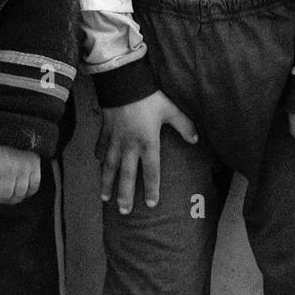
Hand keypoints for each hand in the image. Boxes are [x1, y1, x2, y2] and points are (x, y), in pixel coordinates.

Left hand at [0, 143, 40, 204]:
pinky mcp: (35, 167)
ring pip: (19, 194)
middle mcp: (8, 171)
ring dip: (14, 197)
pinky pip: (34, 187)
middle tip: (0, 193)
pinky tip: (24, 189)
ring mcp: (24, 170)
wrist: (19, 125)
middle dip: (0, 198)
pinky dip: (29, 191)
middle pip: (4, 196)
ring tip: (12, 193)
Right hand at [96, 91, 197, 212]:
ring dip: (107, 183)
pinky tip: (97, 163)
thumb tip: (196, 140)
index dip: (152, 188)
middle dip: (125, 195)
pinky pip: (101, 147)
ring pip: (110, 167)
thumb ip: (184, 126)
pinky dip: (99, 156)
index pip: (152, 171)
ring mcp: (115, 140)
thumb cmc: (150, 97)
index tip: (151, 204)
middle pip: (127, 176)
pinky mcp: (105, 131)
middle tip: (124, 211)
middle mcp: (130, 146)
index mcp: (148, 143)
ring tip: (105, 198)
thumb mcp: (171, 110)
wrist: (124, 83)